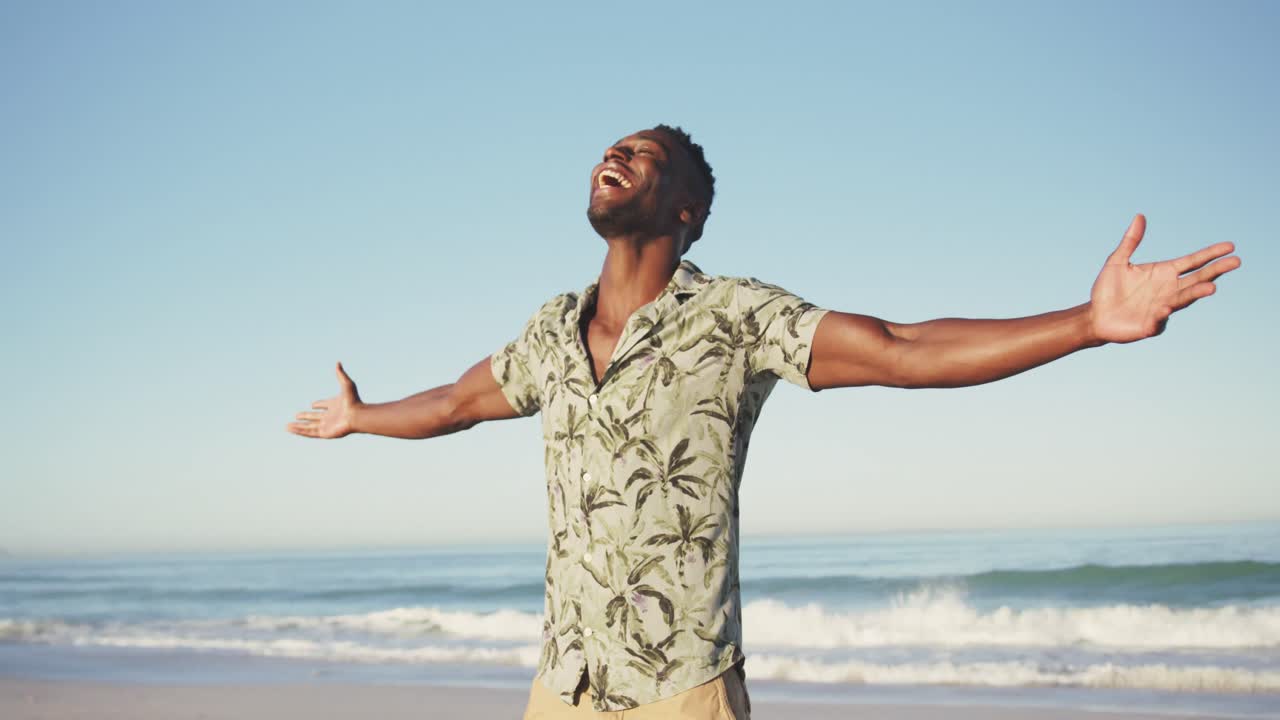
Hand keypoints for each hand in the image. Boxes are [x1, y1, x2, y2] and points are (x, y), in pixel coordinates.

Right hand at [286, 362, 360, 437]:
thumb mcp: (346, 384)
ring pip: (309, 427)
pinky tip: (290, 429)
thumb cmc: (353, 400)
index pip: (325, 405)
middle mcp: (331, 416)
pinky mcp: (325, 433)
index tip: (313, 404)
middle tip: (297, 415)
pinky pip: (309, 433)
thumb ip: (340, 374)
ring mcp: (327, 425)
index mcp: (335, 405)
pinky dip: (299, 431)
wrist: (357, 416)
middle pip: (315, 417)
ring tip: (287, 426)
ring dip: (298, 426)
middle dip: (306, 416)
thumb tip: (338, 362)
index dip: (319, 404)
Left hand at [1088, 214, 1240, 343]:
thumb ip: (1131, 241)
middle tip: (1236, 261)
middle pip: (1197, 279)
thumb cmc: (1107, 289)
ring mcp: (1162, 308)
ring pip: (1183, 300)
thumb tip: (1139, 216)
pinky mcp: (1150, 325)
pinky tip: (1164, 308)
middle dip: (1216, 271)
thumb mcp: (1117, 261)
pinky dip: (1162, 315)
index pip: (1192, 262)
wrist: (1094, 316)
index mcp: (1164, 273)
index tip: (1230, 246)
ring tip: (1212, 288)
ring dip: (1196, 293)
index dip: (1210, 254)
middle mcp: (1168, 290)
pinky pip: (1158, 320)